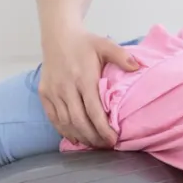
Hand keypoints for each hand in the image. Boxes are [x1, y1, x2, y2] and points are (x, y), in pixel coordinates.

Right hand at [38, 29, 137, 147]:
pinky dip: (63, 130)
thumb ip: (122, 56)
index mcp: (83, 78)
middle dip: (93, 137)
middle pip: (79, 120)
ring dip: (79, 136)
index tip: (113, 139)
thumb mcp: (106, 45)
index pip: (93, 110)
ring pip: (65, 122)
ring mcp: (53, 92)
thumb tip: (138, 67)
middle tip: (106, 146)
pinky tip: (75, 137)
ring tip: (94, 145)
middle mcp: (66, 87)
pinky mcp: (44, 94)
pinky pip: (53, 117)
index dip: (103, 128)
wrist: (58, 36)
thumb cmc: (85, 43)